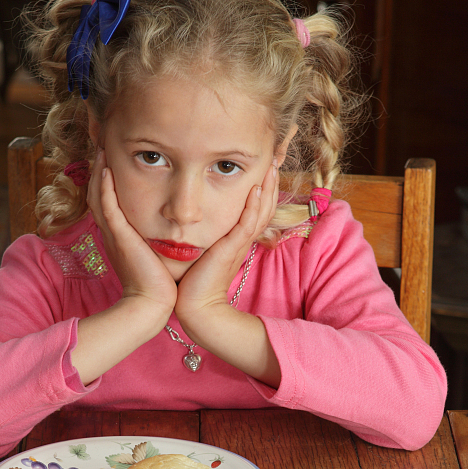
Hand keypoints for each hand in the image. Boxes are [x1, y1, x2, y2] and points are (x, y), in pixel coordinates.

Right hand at [87, 148, 176, 317]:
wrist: (155, 304)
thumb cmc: (161, 282)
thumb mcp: (158, 253)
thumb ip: (159, 236)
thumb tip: (173, 223)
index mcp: (121, 234)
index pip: (109, 199)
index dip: (108, 177)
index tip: (114, 155)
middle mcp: (113, 232)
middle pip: (98, 192)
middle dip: (99, 167)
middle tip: (101, 142)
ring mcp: (114, 234)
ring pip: (99, 196)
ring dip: (98, 170)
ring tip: (101, 147)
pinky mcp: (120, 238)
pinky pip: (107, 207)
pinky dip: (104, 188)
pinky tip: (106, 170)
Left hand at [174, 159, 278, 329]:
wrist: (194, 307)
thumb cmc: (192, 282)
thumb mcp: (202, 253)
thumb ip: (204, 237)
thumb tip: (194, 221)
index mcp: (236, 241)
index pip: (256, 211)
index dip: (263, 190)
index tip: (263, 168)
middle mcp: (241, 242)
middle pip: (265, 208)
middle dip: (270, 184)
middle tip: (275, 160)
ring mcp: (238, 246)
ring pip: (260, 213)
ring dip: (267, 189)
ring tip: (271, 167)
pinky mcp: (230, 251)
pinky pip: (246, 226)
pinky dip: (252, 207)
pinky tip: (256, 189)